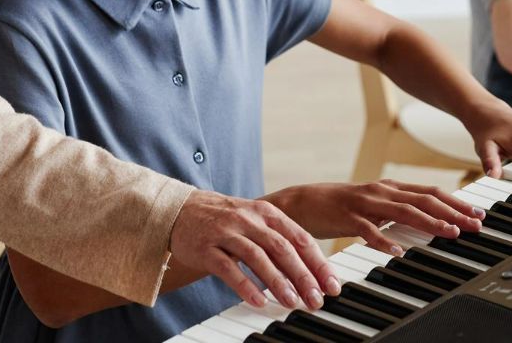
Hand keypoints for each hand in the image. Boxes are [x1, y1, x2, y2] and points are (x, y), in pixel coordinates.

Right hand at [168, 188, 338, 310]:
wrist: (180, 210)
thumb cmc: (224, 220)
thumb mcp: (254, 221)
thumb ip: (278, 241)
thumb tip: (308, 271)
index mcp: (266, 213)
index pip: (299, 237)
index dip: (318, 262)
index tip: (331, 284)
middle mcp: (249, 220)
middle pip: (283, 248)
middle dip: (303, 275)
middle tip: (317, 299)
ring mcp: (227, 233)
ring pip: (258, 257)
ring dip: (278, 282)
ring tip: (292, 302)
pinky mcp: (207, 249)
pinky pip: (229, 269)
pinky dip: (245, 286)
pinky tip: (258, 301)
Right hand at [264, 180, 483, 253]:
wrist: (303, 202)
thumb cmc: (341, 207)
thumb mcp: (375, 205)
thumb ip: (399, 209)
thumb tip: (428, 219)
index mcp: (390, 188)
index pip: (430, 193)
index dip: (456, 202)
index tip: (477, 214)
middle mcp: (382, 191)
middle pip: (424, 200)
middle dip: (453, 212)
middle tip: (474, 224)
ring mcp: (365, 203)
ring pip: (403, 211)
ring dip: (429, 223)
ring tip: (449, 233)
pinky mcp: (347, 217)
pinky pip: (368, 230)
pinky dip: (384, 239)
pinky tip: (398, 250)